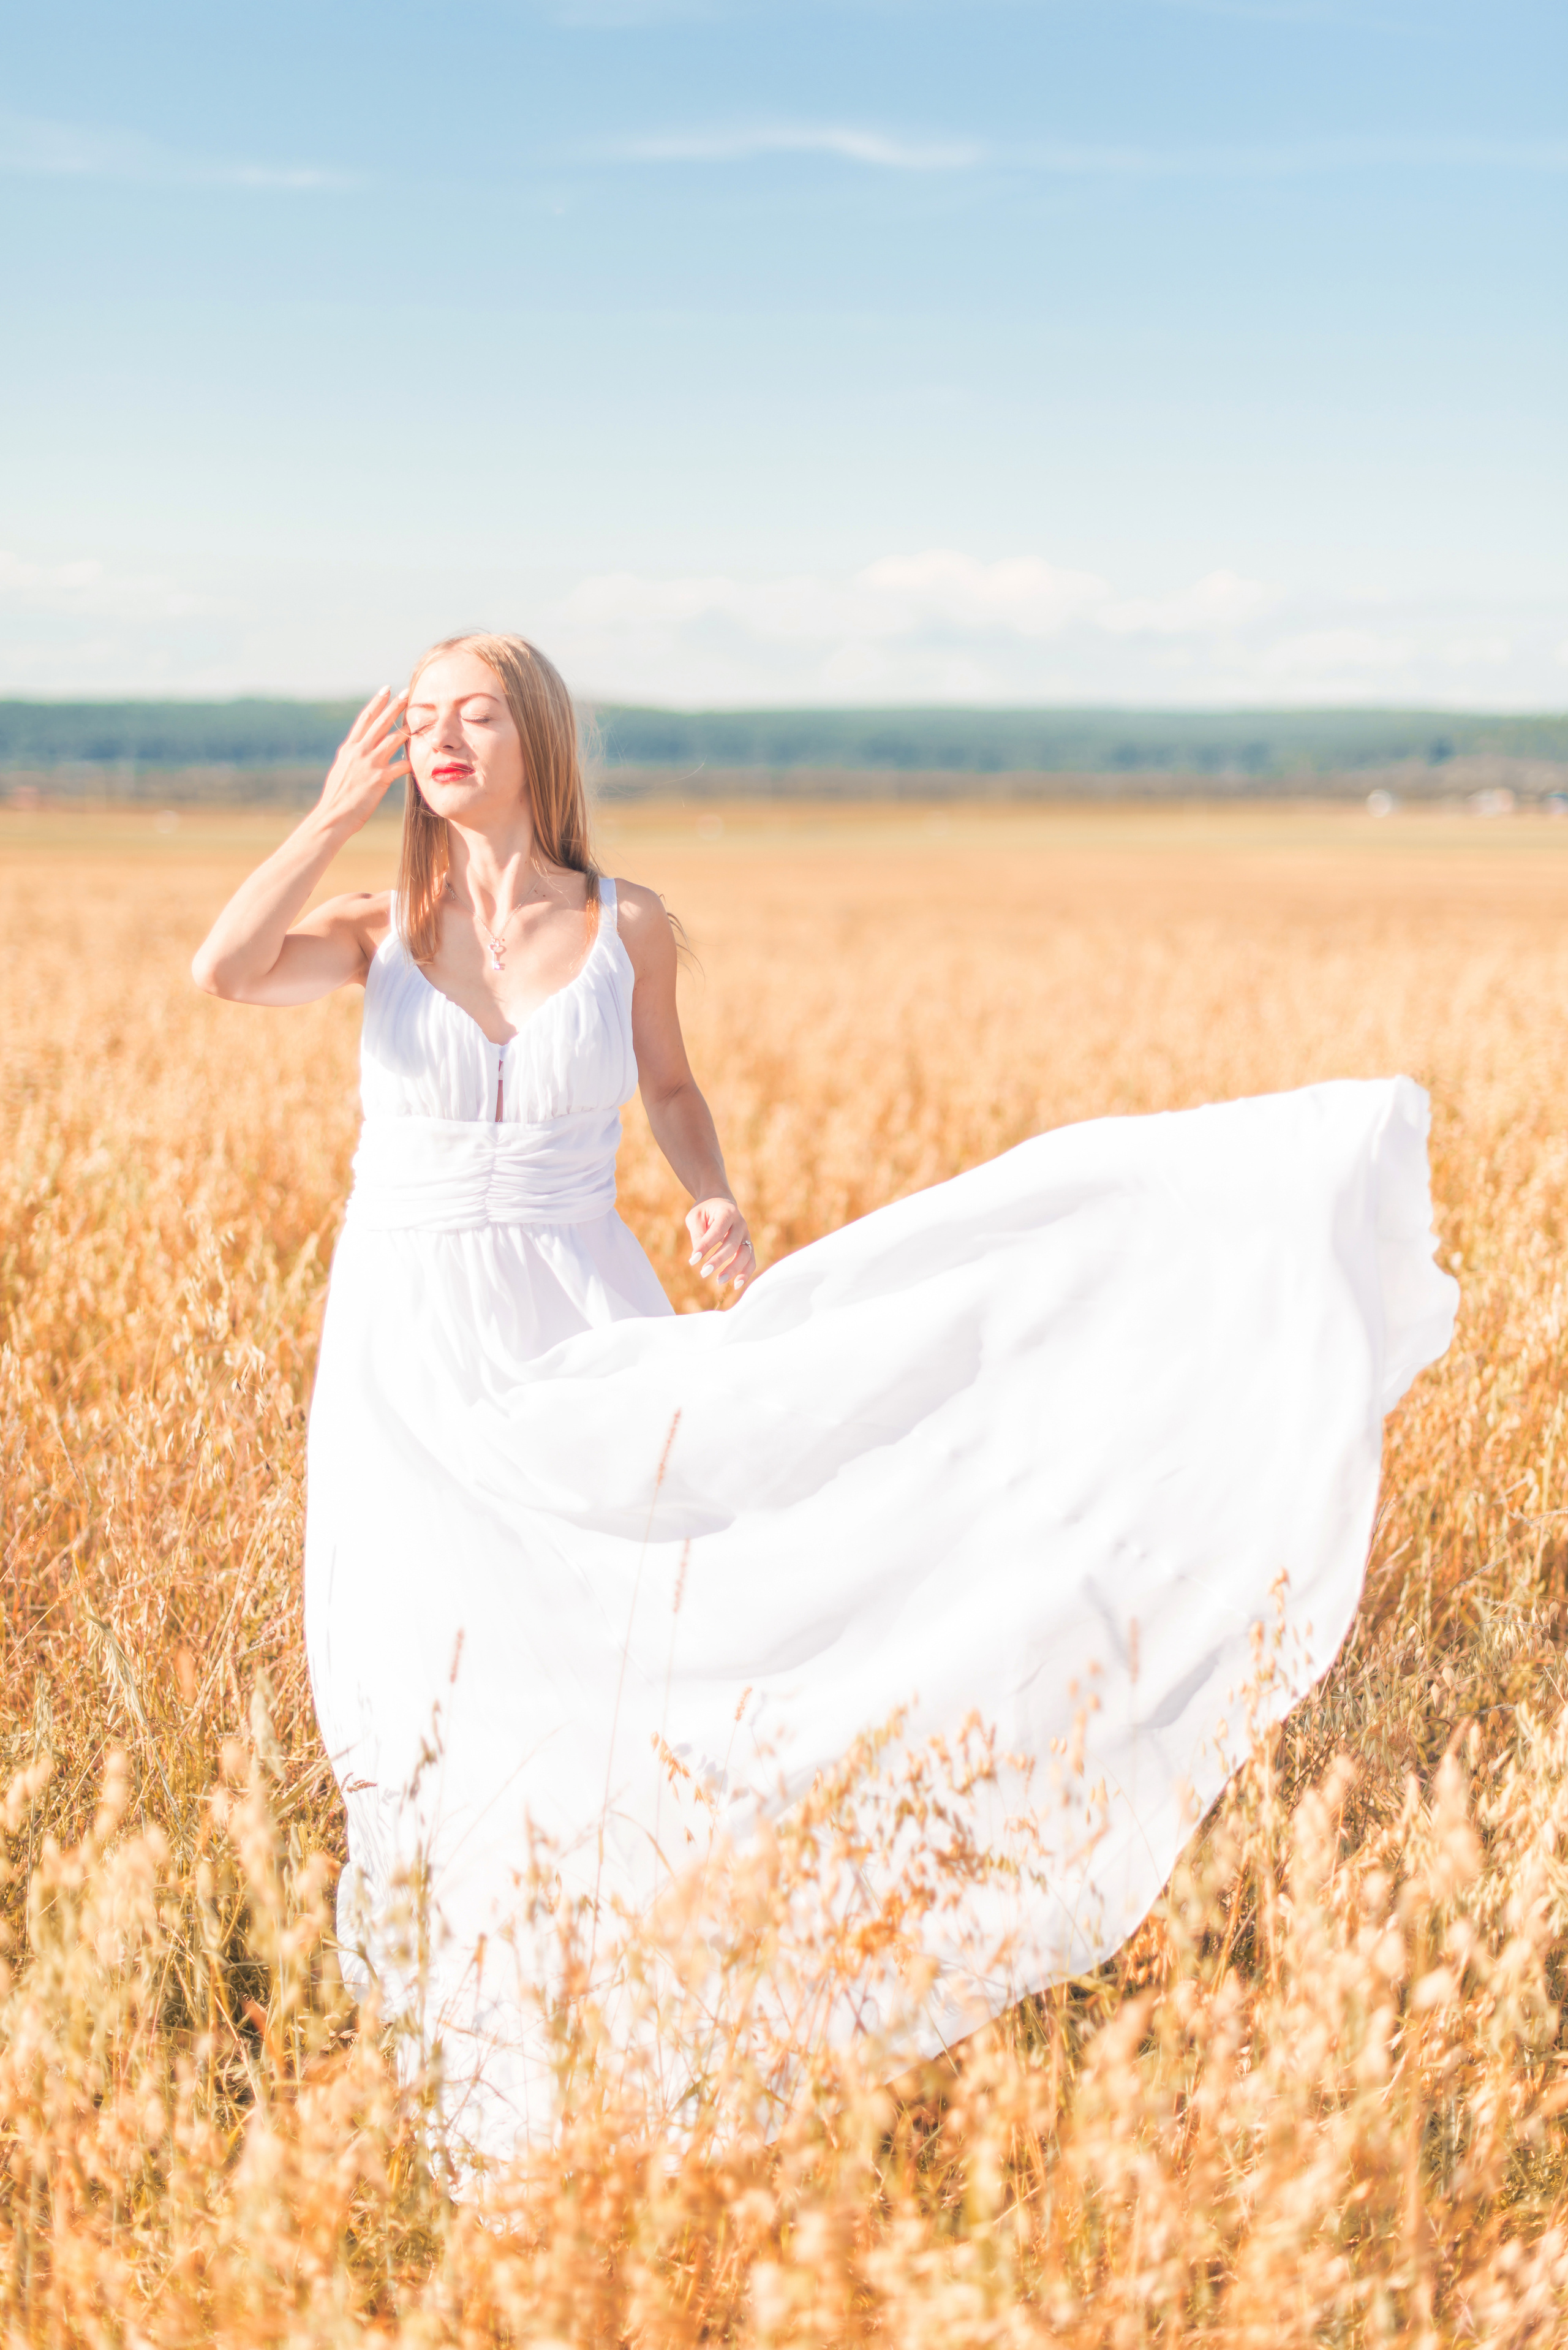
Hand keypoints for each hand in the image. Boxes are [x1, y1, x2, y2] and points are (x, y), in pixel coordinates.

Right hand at [314, 689, 408, 836]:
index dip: (377, 703)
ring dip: (407, 728)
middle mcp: (359, 751)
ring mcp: (369, 764)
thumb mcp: (341, 771)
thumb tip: (357, 751)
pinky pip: (401, 766)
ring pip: (393, 739)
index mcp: (349, 748)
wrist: (332, 816)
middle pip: (380, 722)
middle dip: (395, 706)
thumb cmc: (337, 798)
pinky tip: (422, 758)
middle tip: (408, 692)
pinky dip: (412, 761)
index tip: (386, 689)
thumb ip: (352, 758)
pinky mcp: (379, 779)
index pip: (365, 719)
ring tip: (420, 719)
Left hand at [687, 1197, 755, 1292]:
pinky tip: (736, 1284)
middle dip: (718, 1260)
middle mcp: (740, 1223)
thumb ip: (698, 1235)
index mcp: (727, 1212)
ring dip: (734, 1269)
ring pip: (746, 1254)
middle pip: (733, 1244)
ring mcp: (746, 1235)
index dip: (706, 1246)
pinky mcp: (748, 1245)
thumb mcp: (695, 1218)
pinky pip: (751, 1260)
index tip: (692, 1260)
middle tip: (704, 1272)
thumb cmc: (705, 1210)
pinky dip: (746, 1273)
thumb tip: (697, 1257)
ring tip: (719, 1281)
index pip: (717, 1231)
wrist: (720, 1201)